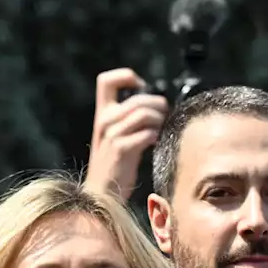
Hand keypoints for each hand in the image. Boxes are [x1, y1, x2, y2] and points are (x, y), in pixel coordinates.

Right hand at [84, 68, 168, 199]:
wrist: (102, 191)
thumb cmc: (116, 165)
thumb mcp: (118, 136)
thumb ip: (131, 119)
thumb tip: (158, 106)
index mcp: (102, 114)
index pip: (106, 81)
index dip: (125, 76)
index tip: (142, 86)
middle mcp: (104, 120)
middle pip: (136, 99)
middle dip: (157, 104)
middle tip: (165, 114)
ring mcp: (111, 135)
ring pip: (143, 115)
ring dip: (160, 120)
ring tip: (163, 128)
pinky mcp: (121, 149)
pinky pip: (146, 134)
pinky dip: (157, 136)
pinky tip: (157, 142)